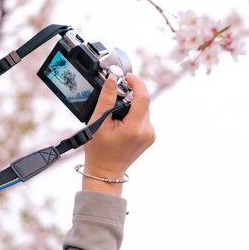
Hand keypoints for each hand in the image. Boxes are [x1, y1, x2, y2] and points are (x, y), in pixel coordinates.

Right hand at [81, 73, 155, 195]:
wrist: (105, 172)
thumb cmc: (98, 150)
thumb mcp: (98, 122)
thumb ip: (106, 99)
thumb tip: (113, 79)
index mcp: (135, 128)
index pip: (143, 97)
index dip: (137, 83)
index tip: (127, 77)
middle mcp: (147, 131)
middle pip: (143, 102)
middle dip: (131, 94)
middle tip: (116, 92)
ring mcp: (150, 135)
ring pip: (144, 109)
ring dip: (132, 104)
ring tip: (116, 112)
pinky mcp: (150, 136)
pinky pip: (143, 117)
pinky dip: (134, 114)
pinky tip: (122, 121)